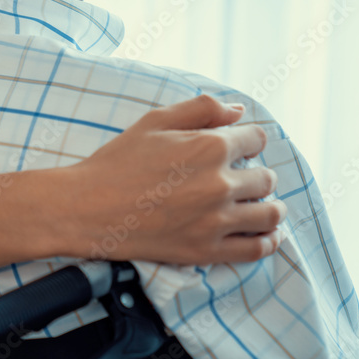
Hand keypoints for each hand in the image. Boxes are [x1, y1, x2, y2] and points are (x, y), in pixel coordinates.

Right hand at [61, 95, 285, 264]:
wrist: (87, 208)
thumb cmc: (117, 162)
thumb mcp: (155, 121)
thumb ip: (201, 109)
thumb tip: (238, 110)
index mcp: (210, 146)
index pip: (256, 138)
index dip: (248, 139)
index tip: (240, 146)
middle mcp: (220, 183)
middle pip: (266, 177)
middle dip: (257, 173)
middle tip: (243, 177)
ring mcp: (215, 220)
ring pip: (270, 214)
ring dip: (270, 206)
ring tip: (261, 204)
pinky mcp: (207, 250)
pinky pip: (256, 249)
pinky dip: (267, 240)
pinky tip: (264, 233)